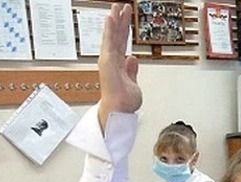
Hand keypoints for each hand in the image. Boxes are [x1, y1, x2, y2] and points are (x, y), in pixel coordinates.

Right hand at [97, 3, 141, 129]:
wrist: (119, 111)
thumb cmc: (123, 102)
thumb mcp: (132, 82)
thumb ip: (132, 70)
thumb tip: (132, 58)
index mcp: (118, 64)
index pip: (121, 43)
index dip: (123, 29)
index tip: (125, 18)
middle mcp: (112, 60)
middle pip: (116, 36)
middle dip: (119, 20)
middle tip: (121, 6)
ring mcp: (108, 60)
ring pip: (112, 35)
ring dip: (115, 20)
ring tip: (117, 7)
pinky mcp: (108, 61)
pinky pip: (109, 42)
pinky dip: (109, 29)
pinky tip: (111, 18)